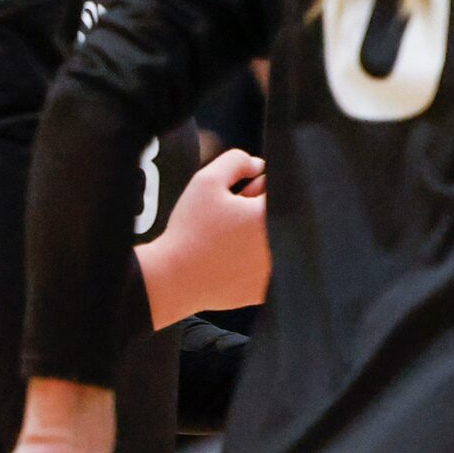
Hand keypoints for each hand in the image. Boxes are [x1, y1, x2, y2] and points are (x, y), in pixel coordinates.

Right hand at [141, 149, 267, 324]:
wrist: (173, 277)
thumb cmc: (189, 232)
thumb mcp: (207, 182)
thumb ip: (236, 162)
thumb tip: (258, 165)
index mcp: (270, 217)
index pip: (280, 192)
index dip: (260, 189)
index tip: (244, 194)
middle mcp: (280, 246)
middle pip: (279, 218)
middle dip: (258, 211)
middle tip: (233, 216)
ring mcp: (275, 272)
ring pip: (274, 244)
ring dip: (256, 237)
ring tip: (229, 238)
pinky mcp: (264, 291)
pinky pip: (263, 268)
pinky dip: (249, 262)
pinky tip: (229, 259)